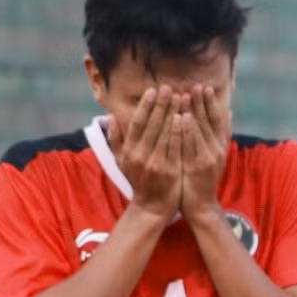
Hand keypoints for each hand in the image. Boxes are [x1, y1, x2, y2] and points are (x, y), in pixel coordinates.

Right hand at [112, 87, 183, 217]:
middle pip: (153, 125)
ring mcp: (157, 164)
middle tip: (169, 87)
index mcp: (130, 151)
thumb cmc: (139, 181)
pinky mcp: (171, 171)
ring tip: (180, 96)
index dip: (146, 106)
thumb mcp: (122, 162)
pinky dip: (180, 131)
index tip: (152, 90)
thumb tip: (110, 117)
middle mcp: (141, 156)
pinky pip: (176, 147)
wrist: (152, 208)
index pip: (138, 123)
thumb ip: (116, 139)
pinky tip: (185, 117)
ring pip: (165, 134)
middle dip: (161, 104)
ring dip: (173, 113)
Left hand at [173, 84, 230, 214]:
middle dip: (202, 102)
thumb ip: (219, 135)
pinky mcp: (197, 166)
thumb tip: (228, 111)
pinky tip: (182, 116)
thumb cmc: (202, 180)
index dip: (211, 103)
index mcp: (220, 146)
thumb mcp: (215, 155)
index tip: (204, 87)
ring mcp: (208, 157)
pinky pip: (191, 143)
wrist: (201, 206)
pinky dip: (188, 129)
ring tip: (186, 94)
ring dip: (193, 111)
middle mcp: (217, 149)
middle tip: (195, 85)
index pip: (217, 120)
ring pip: (200, 129)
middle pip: (209, 121)